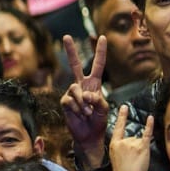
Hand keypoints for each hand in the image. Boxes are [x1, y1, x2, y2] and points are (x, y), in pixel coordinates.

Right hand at [60, 35, 108, 167]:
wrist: (89, 135)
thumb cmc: (99, 120)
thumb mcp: (104, 109)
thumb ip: (99, 100)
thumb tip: (87, 95)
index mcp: (94, 83)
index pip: (98, 65)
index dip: (100, 51)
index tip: (103, 37)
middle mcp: (82, 85)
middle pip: (75, 64)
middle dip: (70, 51)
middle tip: (66, 36)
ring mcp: (72, 93)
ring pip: (75, 89)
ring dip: (83, 103)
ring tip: (87, 112)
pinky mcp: (65, 102)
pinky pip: (70, 100)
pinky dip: (77, 108)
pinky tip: (80, 114)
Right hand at [107, 105, 152, 170]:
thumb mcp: (116, 157)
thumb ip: (121, 147)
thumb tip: (131, 141)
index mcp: (114, 144)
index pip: (118, 128)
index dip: (122, 117)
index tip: (124, 106)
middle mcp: (123, 141)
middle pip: (132, 137)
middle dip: (134, 148)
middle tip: (131, 161)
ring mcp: (133, 143)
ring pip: (139, 141)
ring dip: (140, 150)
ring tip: (136, 161)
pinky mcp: (142, 147)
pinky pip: (146, 133)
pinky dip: (149, 125)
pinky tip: (150, 118)